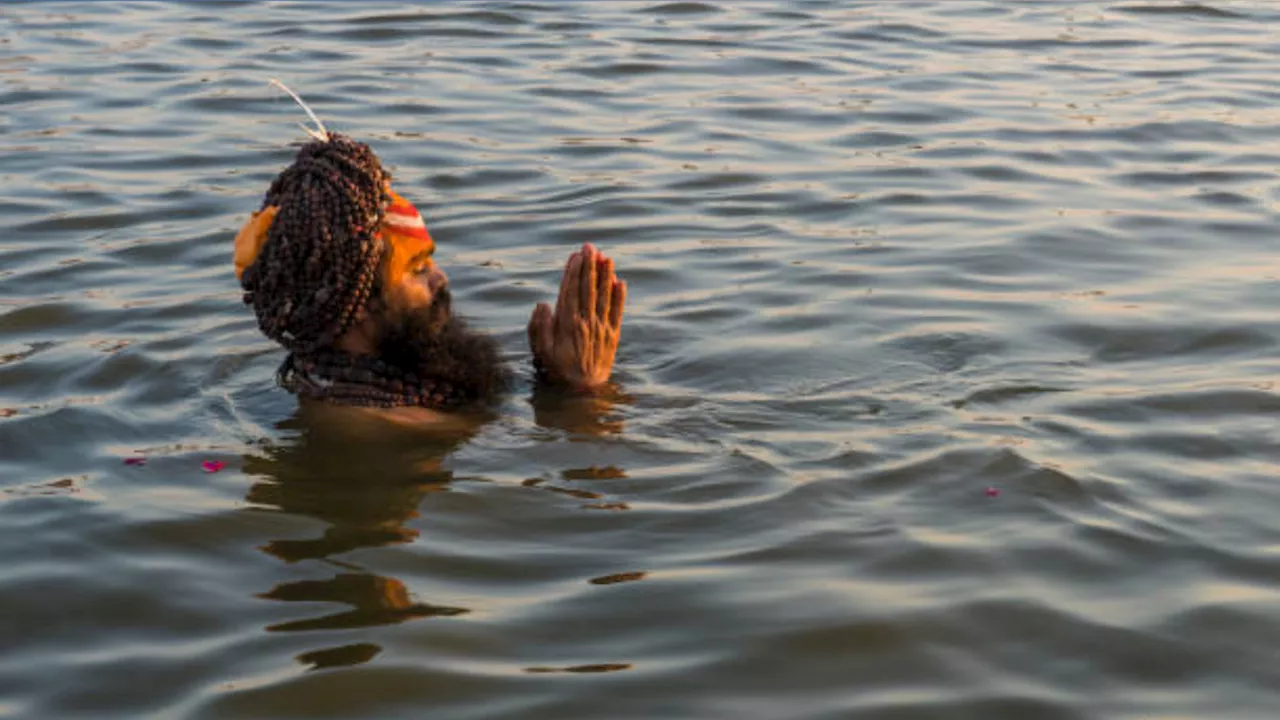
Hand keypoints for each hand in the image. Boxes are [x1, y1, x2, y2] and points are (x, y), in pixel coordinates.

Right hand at [528, 243, 626, 390]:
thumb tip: (543, 304)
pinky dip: (619, 297)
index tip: (576, 256)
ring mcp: (601, 328)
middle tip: (591, 247)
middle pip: (588, 288)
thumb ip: (539, 326)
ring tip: (606, 258)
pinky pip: (617, 312)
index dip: (574, 271)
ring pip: (603, 296)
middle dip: (589, 266)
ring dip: (605, 275)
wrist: (582, 391)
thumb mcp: (540, 350)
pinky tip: (620, 282)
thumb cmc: (557, 369)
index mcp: (567, 323)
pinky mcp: (612, 335)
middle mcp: (585, 322)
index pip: (571, 291)